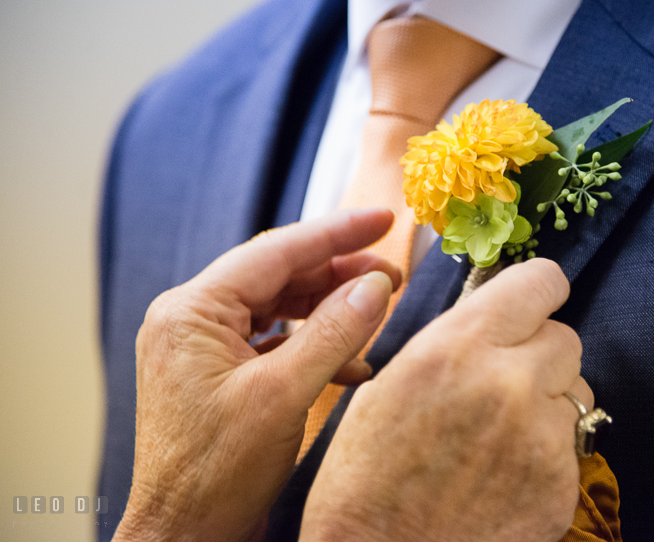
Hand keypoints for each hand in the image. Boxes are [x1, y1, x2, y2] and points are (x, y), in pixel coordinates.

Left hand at [112, 209, 401, 541]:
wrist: (185, 536)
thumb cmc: (216, 474)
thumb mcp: (283, 396)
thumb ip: (334, 332)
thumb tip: (377, 284)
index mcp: (191, 311)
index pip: (275, 251)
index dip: (336, 232)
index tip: (382, 218)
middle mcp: (190, 320)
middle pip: (279, 275)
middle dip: (339, 273)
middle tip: (393, 273)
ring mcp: (202, 347)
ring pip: (280, 306)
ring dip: (331, 309)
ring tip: (378, 310)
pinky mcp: (218, 373)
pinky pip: (274, 341)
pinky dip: (315, 345)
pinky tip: (352, 364)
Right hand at [300, 258, 590, 541]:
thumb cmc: (367, 479)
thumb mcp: (390, 385)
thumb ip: (452, 339)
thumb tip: (494, 311)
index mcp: (457, 348)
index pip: (540, 282)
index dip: (539, 290)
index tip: (535, 301)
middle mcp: (508, 383)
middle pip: (565, 337)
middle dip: (540, 354)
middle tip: (507, 381)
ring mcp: (542, 438)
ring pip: (577, 391)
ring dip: (550, 401)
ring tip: (503, 434)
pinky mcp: (562, 485)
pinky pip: (574, 444)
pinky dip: (550, 452)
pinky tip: (508, 474)